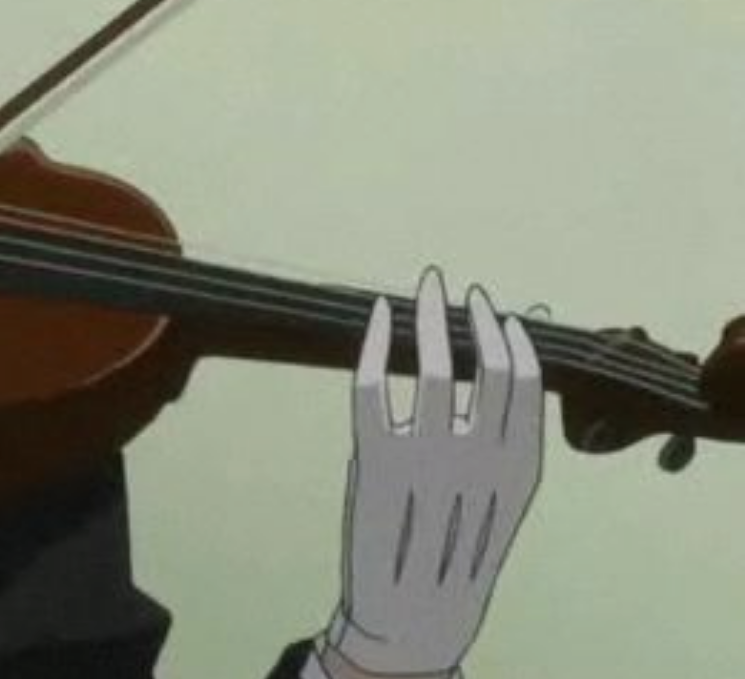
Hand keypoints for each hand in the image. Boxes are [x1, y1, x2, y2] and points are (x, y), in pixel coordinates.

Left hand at [318, 268, 543, 676]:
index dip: (513, 336)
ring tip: (426, 289)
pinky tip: (376, 314)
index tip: (501, 310)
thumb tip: (505, 365)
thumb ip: (507, 436)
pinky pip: (372, 383)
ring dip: (429, 315)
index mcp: (518, 466)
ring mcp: (425, 457)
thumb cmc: (456, 545)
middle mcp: (477, 457)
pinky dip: (372, 340)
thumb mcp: (502, 495)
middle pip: (484, 364)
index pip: (525, 379)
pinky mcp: (373, 459)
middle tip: (459, 288)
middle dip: (473, 316)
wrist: (412, 609)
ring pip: (431, 366)